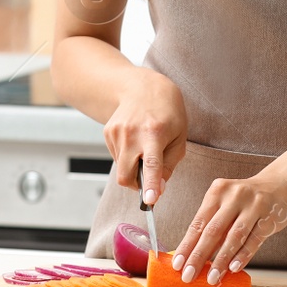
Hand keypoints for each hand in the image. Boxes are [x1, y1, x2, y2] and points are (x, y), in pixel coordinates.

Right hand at [105, 71, 187, 207]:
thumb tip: (158, 189)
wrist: (142, 86)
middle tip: (148, 178)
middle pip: (126, 175)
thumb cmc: (167, 111)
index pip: (151, 164)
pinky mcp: (107, 132)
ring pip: (121, 168)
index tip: (149, 200)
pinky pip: (116, 157)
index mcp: (154, 132)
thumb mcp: (179, 136)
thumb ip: (169, 165)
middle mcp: (132, 133)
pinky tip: (134, 140)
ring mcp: (117, 132)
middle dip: (136, 185)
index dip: (150, 184)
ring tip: (144, 147)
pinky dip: (126, 156)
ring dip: (132, 167)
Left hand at [171, 174, 286, 284]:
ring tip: (212, 278)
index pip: (198, 222)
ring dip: (221, 260)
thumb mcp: (225, 203)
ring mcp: (254, 205)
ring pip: (234, 236)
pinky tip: (233, 268)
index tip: (177, 264)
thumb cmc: (245, 199)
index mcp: (218, 191)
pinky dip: (242, 255)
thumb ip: (212, 225)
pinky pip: (254, 240)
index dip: (187, 245)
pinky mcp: (270, 217)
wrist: (279, 185)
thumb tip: (193, 256)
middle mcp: (235, 195)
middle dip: (199, 255)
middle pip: (213, 230)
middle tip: (189, 275)